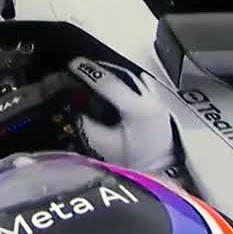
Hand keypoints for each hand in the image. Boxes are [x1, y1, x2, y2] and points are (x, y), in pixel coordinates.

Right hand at [67, 57, 177, 175]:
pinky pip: (138, 82)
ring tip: (93, 73)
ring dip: (111, 72)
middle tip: (80, 67)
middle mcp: (150, 98)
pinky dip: (123, 79)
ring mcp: (156, 98)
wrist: (158, 168)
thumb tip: (74, 108)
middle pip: (121, 74)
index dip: (90, 73)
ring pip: (130, 76)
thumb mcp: (105, 145)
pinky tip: (112, 80)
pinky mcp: (158, 100)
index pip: (110, 83)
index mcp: (138, 109)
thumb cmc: (133, 162)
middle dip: (99, 69)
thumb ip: (88, 126)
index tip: (74, 65)